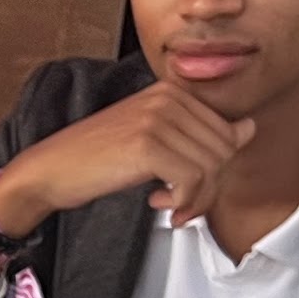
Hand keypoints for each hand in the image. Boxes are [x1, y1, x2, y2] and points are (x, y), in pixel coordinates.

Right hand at [0, 82, 255, 237]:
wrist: (50, 169)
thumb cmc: (96, 159)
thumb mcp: (154, 139)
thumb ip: (201, 133)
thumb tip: (248, 128)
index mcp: (172, 91)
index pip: (226, 131)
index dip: (215, 169)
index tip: (189, 187)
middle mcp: (168, 97)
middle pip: (223, 150)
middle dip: (208, 188)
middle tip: (181, 205)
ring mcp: (158, 118)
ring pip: (211, 167)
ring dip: (195, 199)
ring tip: (170, 206)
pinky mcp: (148, 144)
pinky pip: (192, 180)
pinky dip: (182, 202)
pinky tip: (158, 203)